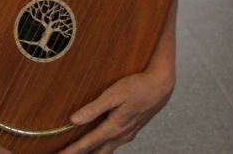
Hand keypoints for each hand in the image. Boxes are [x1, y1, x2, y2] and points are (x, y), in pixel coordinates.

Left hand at [57, 68, 174, 153]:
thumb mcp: (113, 94)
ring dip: (91, 153)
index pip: (87, 144)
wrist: (160, 87)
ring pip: (105, 150)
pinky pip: (112, 144)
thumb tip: (73, 120)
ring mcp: (126, 135)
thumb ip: (93, 108)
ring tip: (77, 152)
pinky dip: (101, 147)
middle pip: (96, 152)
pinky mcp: (130, 130)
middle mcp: (120, 136)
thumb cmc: (137, 87)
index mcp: (114, 128)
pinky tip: (97, 144)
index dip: (72, 151)